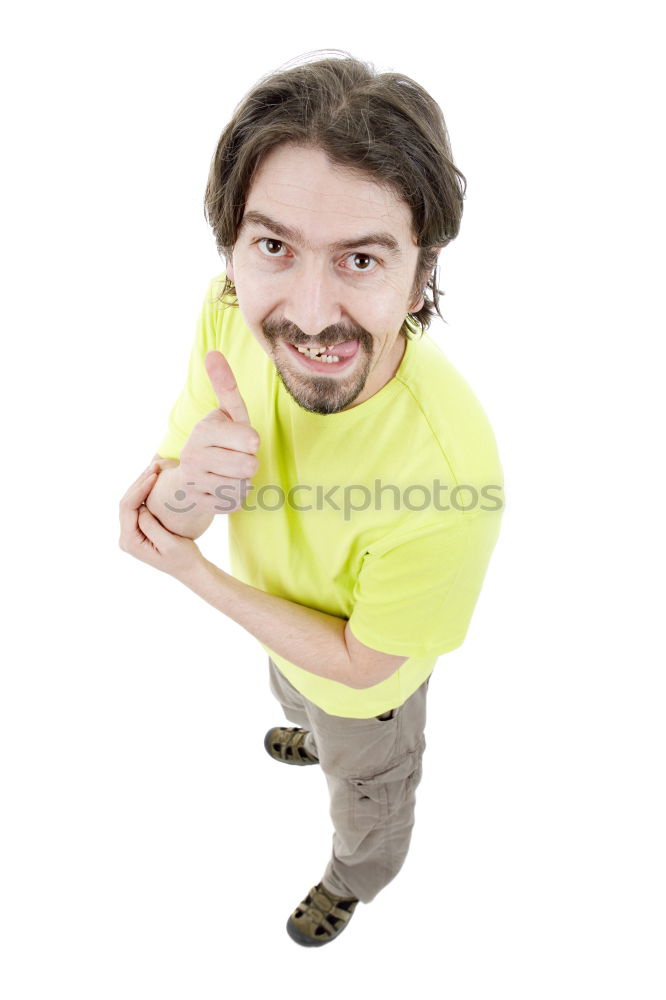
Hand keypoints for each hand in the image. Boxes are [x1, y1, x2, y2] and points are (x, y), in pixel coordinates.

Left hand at [119, 463, 203, 579]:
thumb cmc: (183, 558)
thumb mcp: (169, 544)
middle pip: (126, 503)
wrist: (189, 569)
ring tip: (154, 469)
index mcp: (130, 542)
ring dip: (141, 485)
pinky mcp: (139, 530)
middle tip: (154, 466)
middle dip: (138, 483)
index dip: (139, 489)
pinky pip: (137, 507)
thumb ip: (151, 526)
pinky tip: (154, 480)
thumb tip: (141, 507)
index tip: (154, 476)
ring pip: (130, 503)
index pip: (127, 508)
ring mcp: (131, 533)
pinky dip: (144, 492)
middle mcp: (126, 538)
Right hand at [176, 351, 259, 514]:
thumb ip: (225, 385)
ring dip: (243, 480)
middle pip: (249, 466)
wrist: (191, 473)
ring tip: (229, 471)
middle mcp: (193, 455)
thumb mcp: (226, 412)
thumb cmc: (220, 437)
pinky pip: (234, 503)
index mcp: (203, 429)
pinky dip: (234, 497)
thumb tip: (212, 353)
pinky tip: (222, 486)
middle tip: (235, 457)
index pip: (251, 440)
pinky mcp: (198, 503)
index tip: (241, 439)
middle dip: (249, 462)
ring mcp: (193, 481)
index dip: (252, 441)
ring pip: (243, 486)